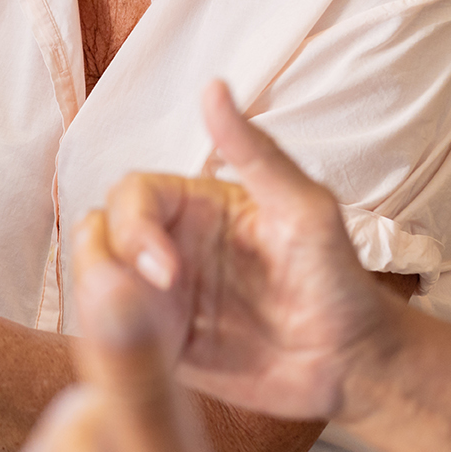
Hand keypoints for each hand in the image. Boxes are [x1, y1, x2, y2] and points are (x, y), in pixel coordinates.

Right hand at [95, 81, 401, 422]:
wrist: (354, 364)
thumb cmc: (338, 278)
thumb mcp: (304, 208)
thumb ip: (254, 152)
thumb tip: (214, 87)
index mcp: (196, 206)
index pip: (132, 195)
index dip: (133, 226)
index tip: (165, 269)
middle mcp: (171, 245)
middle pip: (99, 235)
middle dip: (104, 265)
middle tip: (143, 303)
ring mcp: (163, 296)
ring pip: (96, 285)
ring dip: (102, 303)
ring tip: (142, 335)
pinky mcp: (163, 344)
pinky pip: (115, 336)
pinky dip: (113, 342)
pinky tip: (145, 357)